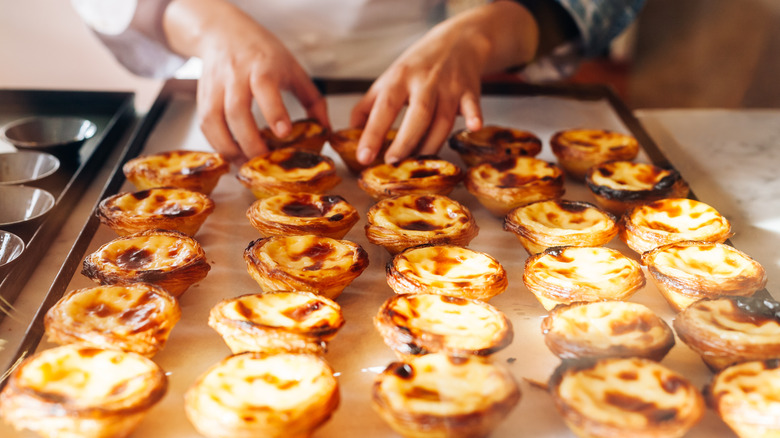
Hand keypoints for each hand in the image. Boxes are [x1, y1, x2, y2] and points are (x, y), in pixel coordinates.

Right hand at [164, 0, 328, 162]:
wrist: (224, 32)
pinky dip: (216, 144)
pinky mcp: (202, 96)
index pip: (265, 87)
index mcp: (263, 65)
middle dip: (249, 141)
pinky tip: (231, 155)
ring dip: (229, 147)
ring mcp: (216, 85)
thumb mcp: (293, 69)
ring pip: (215, 119)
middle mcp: (236, 74)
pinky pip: (205, 124)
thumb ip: (312, 99)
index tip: (283, 133)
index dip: (274, 112)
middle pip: (237, 110)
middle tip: (263, 161)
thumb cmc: (262, 52)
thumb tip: (326, 130)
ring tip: (246, 164)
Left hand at [350, 1, 537, 164]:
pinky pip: (473, 106)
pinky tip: (473, 127)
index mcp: (400, 78)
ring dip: (431, 144)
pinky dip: (474, 117)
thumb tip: (350, 132)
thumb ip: (368, 105)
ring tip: (418, 164)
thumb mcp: (389, 78)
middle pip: (418, 115)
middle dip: (406, 141)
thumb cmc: (418, 65)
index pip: (384, 107)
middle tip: (393, 163)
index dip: (373, 133)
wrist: (458, 41)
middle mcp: (425, 82)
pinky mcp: (470, 91)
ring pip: (443, 121)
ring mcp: (449, 86)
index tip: (364, 156)